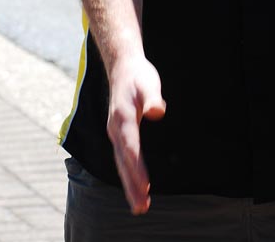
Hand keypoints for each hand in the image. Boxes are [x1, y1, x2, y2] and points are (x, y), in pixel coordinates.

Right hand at [107, 54, 165, 214]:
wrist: (122, 66)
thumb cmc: (138, 75)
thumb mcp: (148, 83)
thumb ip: (152, 98)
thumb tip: (158, 112)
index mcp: (123, 118)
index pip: (131, 147)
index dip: (137, 167)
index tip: (145, 185)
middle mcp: (116, 129)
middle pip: (123, 162)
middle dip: (132, 186)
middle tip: (142, 207)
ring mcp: (115, 133)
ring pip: (121, 164)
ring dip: (129, 186)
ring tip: (140, 206)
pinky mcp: (119, 134)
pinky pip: (122, 159)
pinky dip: (128, 175)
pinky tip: (136, 188)